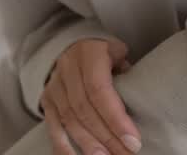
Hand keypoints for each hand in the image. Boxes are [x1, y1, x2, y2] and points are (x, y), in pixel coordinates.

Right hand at [42, 38, 139, 154]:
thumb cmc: (104, 51)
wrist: (73, 42)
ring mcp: (54, 85)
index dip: (115, 118)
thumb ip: (127, 74)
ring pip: (69, 120)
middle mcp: (67, 69)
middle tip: (124, 153)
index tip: (132, 140)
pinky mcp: (46, 99)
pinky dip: (63, 146)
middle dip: (106, 136)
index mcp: (89, 54)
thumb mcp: (119, 52)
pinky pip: (53, 126)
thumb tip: (139, 102)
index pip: (99, 91)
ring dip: (88, 144)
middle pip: (85, 110)